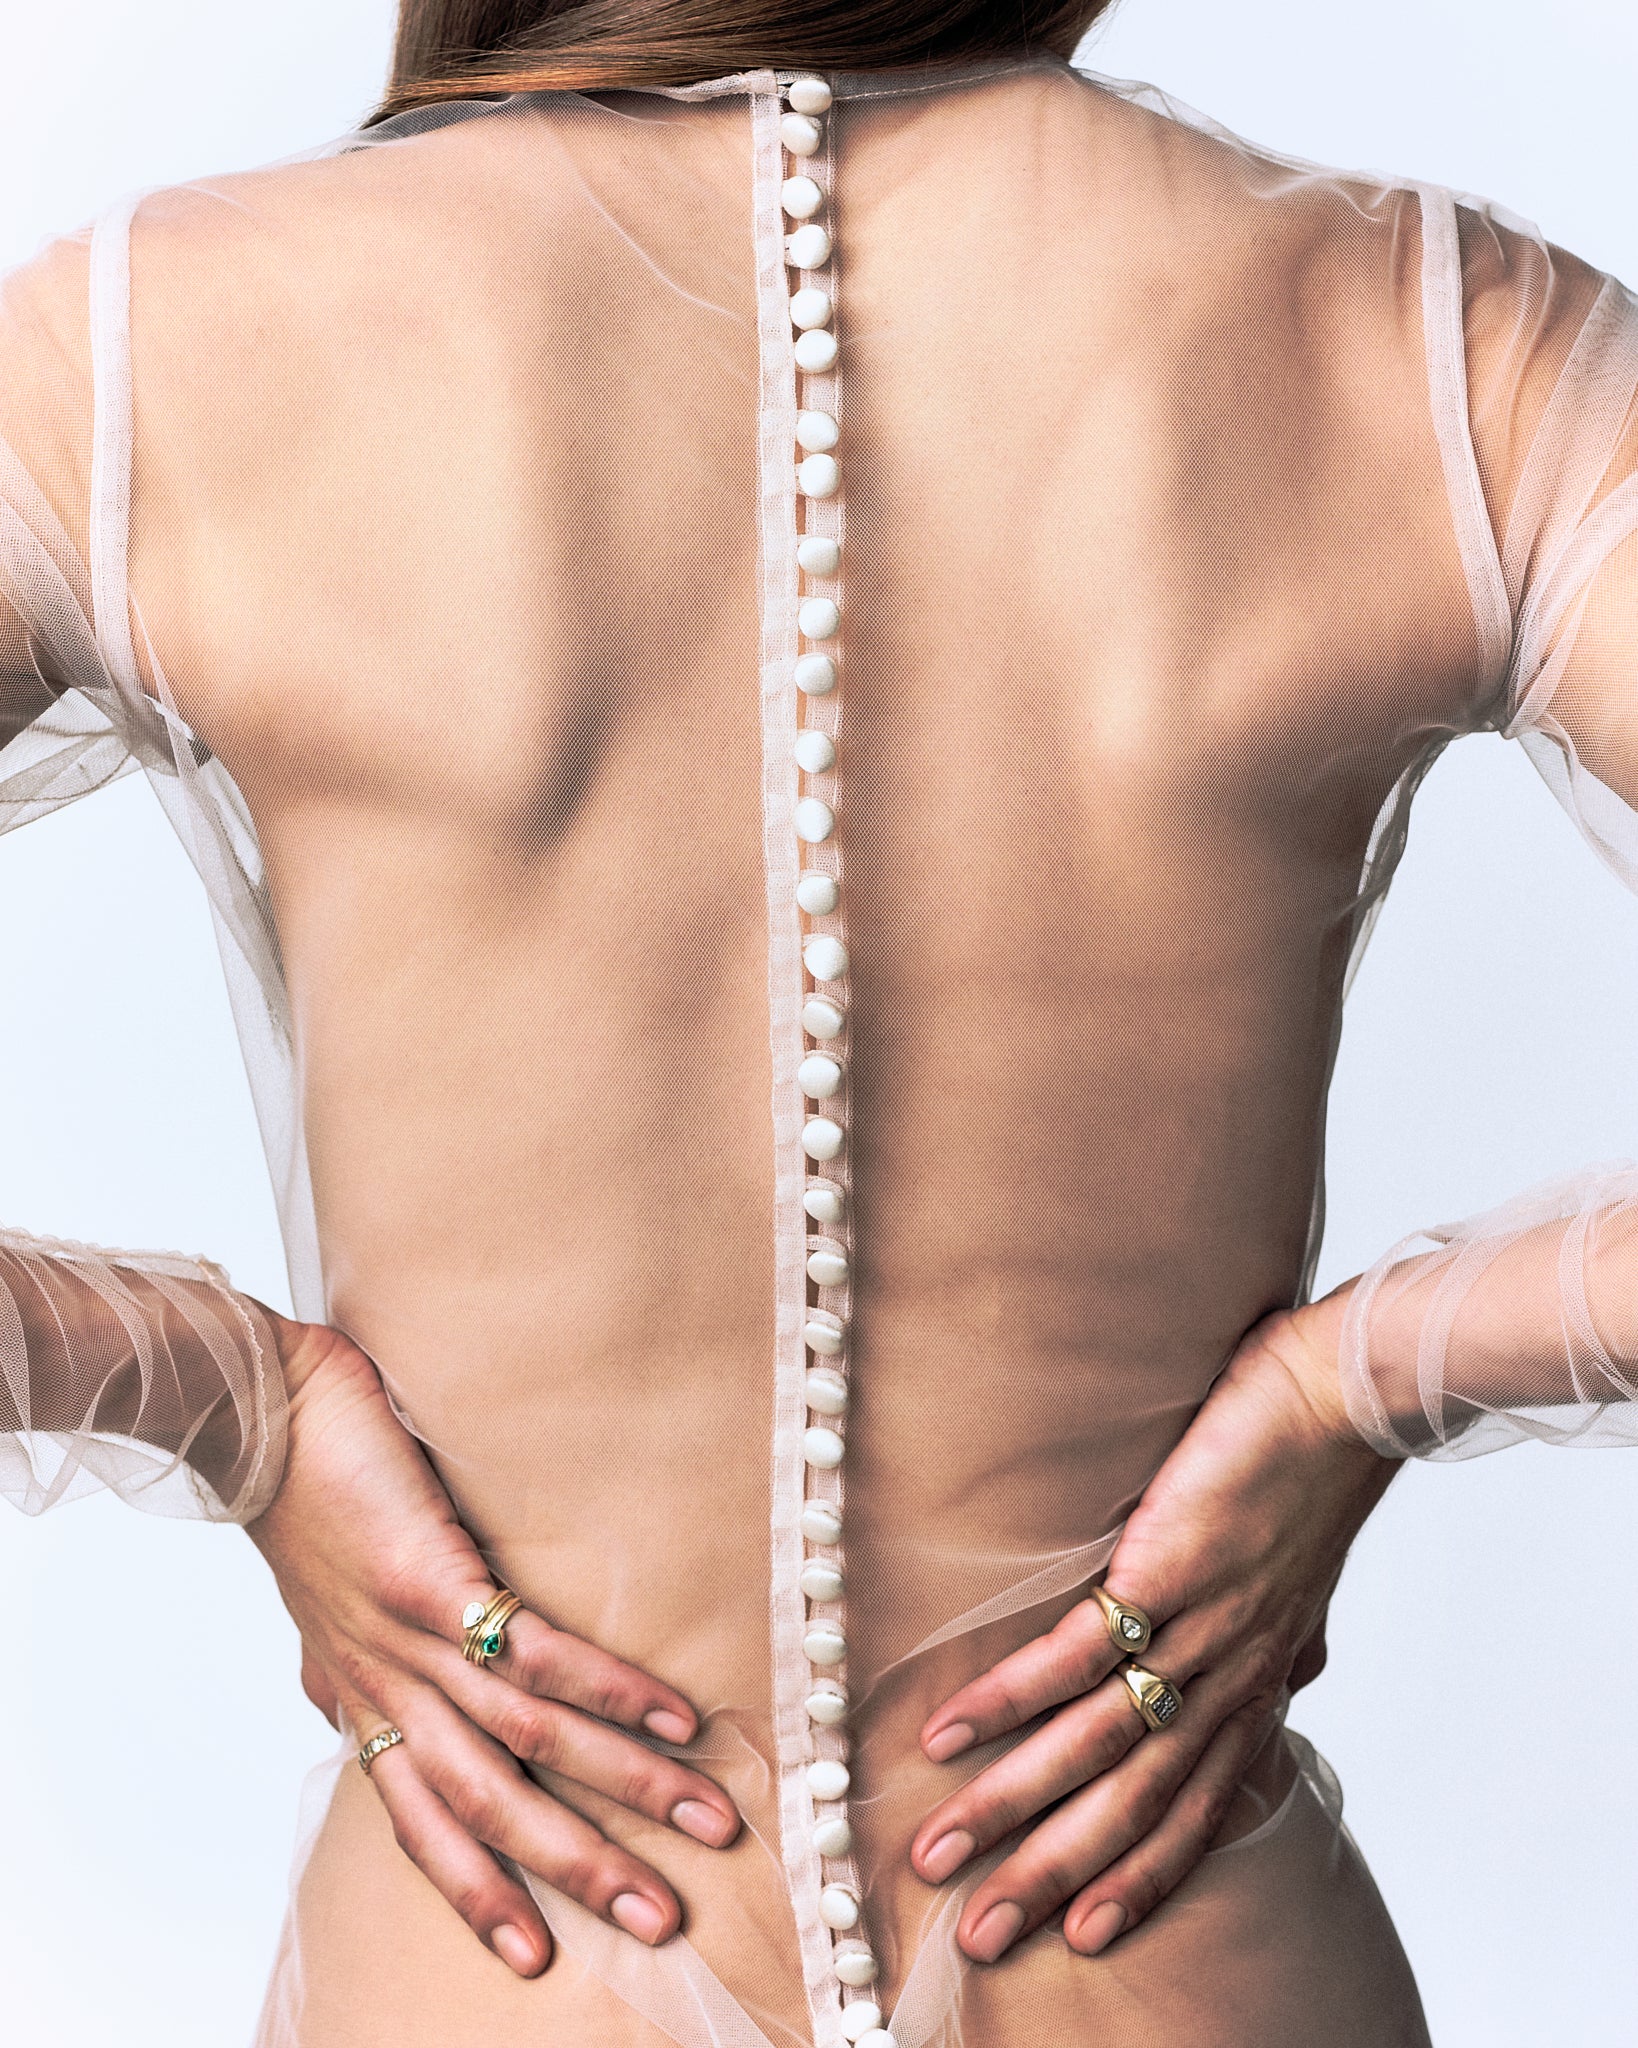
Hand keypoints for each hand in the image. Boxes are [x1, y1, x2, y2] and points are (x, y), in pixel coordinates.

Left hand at [246, 1313, 740, 1977]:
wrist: (258, 1408)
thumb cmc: (300, 1488)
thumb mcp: (315, 1602)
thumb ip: (336, 1661)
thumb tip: (332, 1701)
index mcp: (361, 1694)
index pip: (420, 1821)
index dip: (476, 1892)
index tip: (535, 1955)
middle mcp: (388, 1685)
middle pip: (489, 1806)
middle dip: (578, 1870)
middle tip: (658, 1919)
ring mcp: (410, 1640)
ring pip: (527, 1741)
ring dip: (624, 1787)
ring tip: (704, 1820)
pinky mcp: (434, 1582)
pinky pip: (535, 1654)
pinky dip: (609, 1691)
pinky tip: (674, 1714)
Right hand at [910, 1286, 1394, 1961]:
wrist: (1341, 1404)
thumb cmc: (1316, 1480)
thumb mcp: (1309, 1585)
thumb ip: (1292, 1641)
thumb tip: (1302, 1670)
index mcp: (1254, 1686)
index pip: (1195, 1810)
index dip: (1141, 1879)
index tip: (1081, 1935)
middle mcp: (1226, 1679)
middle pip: (1132, 1806)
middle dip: (1051, 1876)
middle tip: (978, 1934)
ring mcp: (1195, 1633)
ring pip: (1094, 1745)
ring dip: (1011, 1805)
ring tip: (939, 1847)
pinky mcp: (1161, 1573)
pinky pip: (1073, 1654)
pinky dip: (1008, 1699)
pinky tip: (950, 1730)